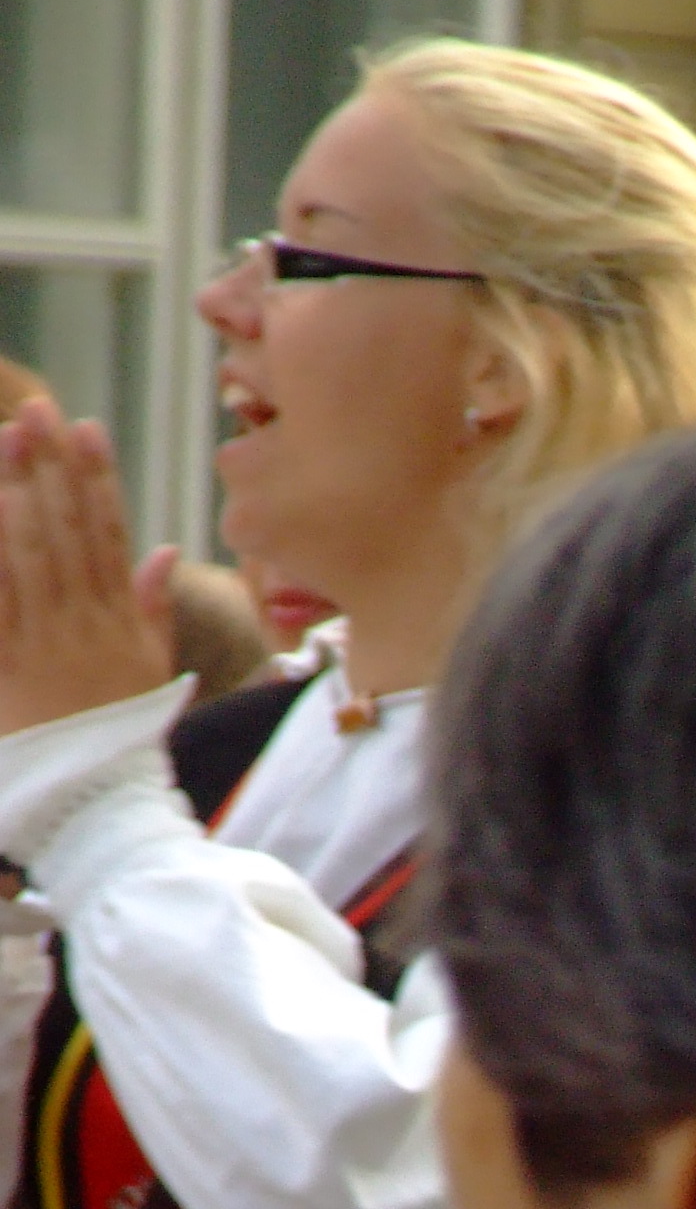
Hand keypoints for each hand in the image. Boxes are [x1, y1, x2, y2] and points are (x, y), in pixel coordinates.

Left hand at [0, 397, 176, 738]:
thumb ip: (153, 606)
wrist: (99, 797)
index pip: (110, 533)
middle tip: (35, 411)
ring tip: (5, 439)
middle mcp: (86, 622)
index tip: (86, 428)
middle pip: (67, 531)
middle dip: (51, 468)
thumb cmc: (126, 734)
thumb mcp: (153, 669)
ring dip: (17, 491)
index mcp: (122, 620)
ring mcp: (46, 640)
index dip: (98, 478)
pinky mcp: (10, 662)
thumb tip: (165, 550)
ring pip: (31, 553)